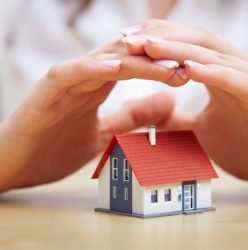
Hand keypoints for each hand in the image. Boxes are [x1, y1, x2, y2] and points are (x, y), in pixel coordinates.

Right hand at [0, 39, 189, 190]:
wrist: (14, 166)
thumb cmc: (54, 148)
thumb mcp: (105, 133)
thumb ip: (132, 117)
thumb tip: (168, 102)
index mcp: (97, 87)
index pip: (134, 69)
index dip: (162, 69)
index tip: (189, 75)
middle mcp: (83, 79)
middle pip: (124, 60)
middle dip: (155, 61)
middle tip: (187, 65)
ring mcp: (63, 84)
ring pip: (102, 61)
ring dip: (134, 61)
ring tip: (164, 63)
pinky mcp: (44, 94)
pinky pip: (69, 74)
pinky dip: (91, 68)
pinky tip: (116, 68)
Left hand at [122, 20, 247, 187]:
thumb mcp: (200, 132)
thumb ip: (177, 122)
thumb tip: (152, 117)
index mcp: (222, 74)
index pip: (186, 47)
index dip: (157, 40)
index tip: (126, 41)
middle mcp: (238, 69)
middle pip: (196, 42)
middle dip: (161, 38)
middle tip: (128, 37)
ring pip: (214, 56)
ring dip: (180, 50)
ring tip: (149, 46)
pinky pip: (238, 81)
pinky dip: (213, 73)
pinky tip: (189, 69)